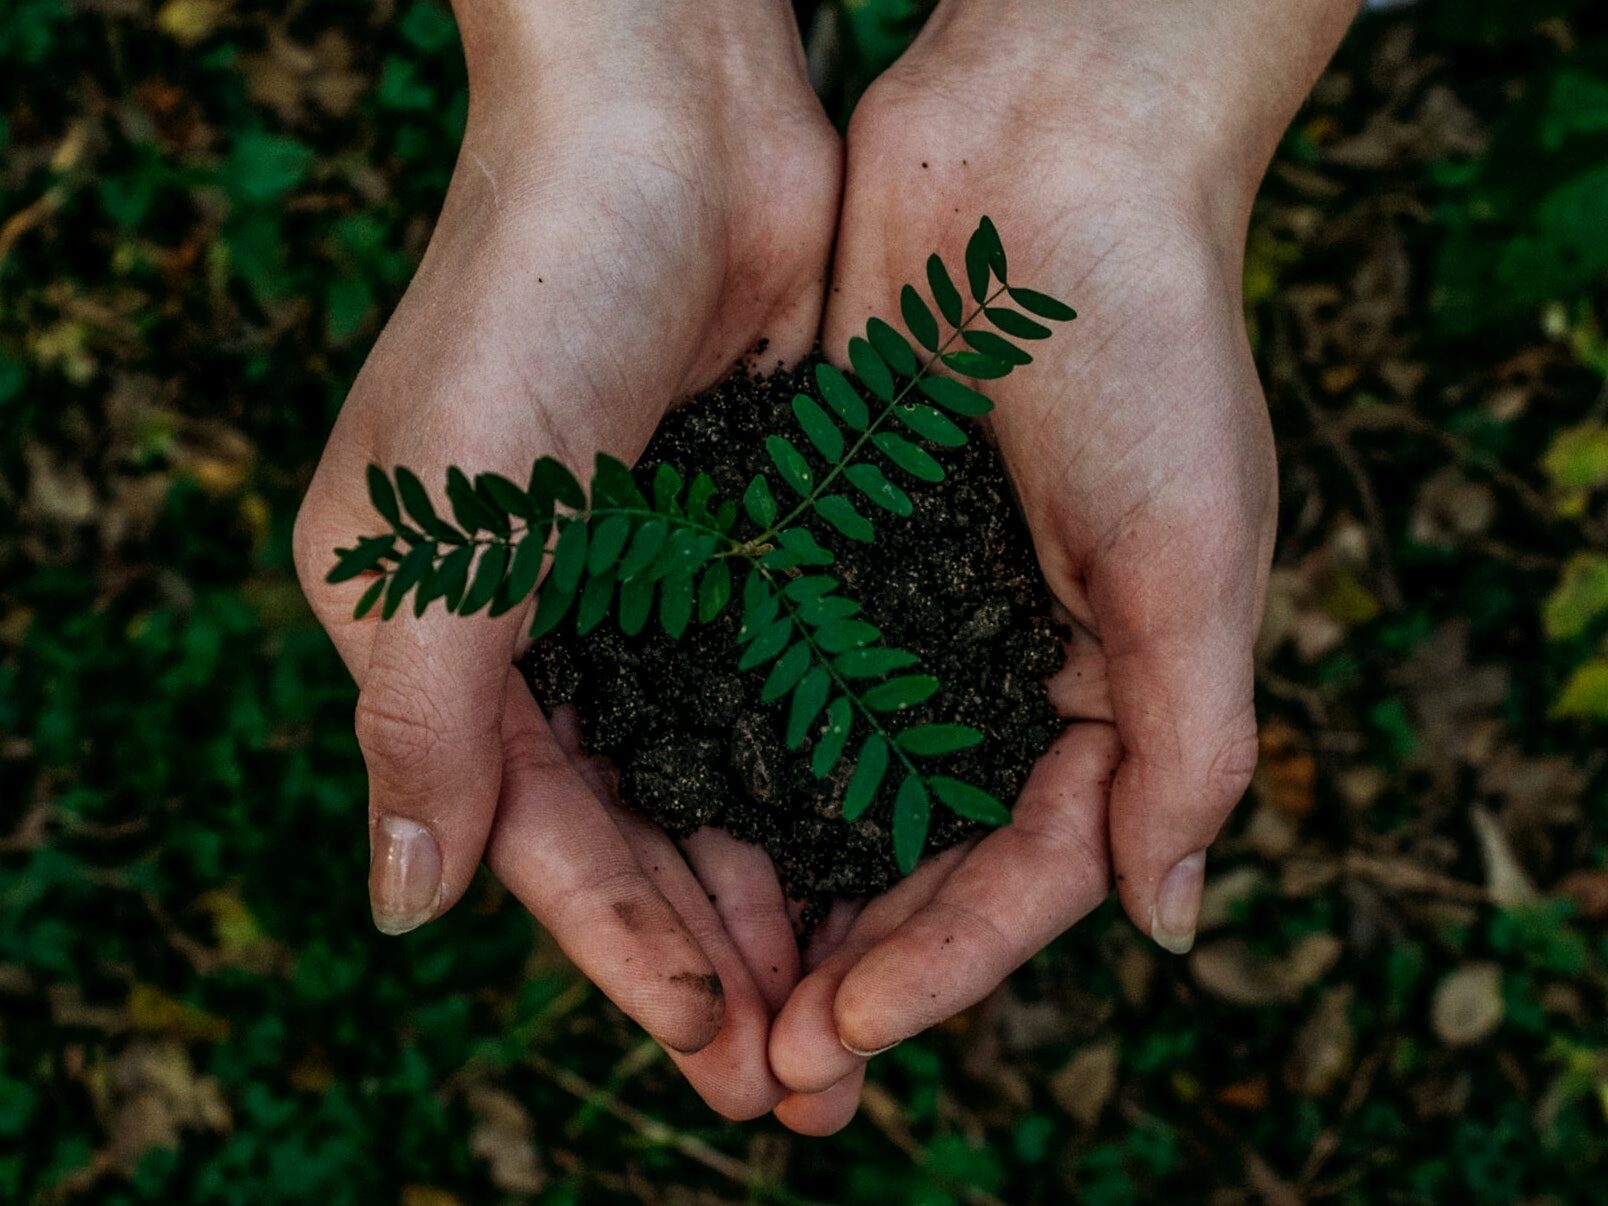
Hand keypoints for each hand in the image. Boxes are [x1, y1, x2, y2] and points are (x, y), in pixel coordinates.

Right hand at [293, 0, 838, 1117]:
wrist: (666, 122)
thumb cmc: (527, 305)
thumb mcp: (437, 533)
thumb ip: (421, 727)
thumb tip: (403, 910)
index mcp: (450, 639)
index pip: (543, 840)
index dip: (626, 952)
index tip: (719, 1049)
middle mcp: (556, 629)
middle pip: (643, 834)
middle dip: (720, 957)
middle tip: (807, 1080)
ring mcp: (665, 587)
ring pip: (728, 781)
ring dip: (786, 892)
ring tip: (858, 1004)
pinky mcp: (759, 539)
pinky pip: (797, 690)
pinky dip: (834, 777)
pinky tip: (891, 855)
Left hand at [766, 0, 1355, 1132]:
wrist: (1046, 159)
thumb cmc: (1147, 349)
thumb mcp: (1196, 560)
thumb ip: (1190, 746)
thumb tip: (1168, 925)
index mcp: (1107, 687)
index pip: (1026, 868)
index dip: (945, 962)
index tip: (846, 1032)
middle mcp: (999, 664)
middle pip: (919, 854)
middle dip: (851, 960)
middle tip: (767, 1066)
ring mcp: (906, 607)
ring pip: (834, 785)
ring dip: (779, 887)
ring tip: (710, 988)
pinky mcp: (824, 544)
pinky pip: (773, 676)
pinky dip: (731, 756)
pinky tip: (670, 826)